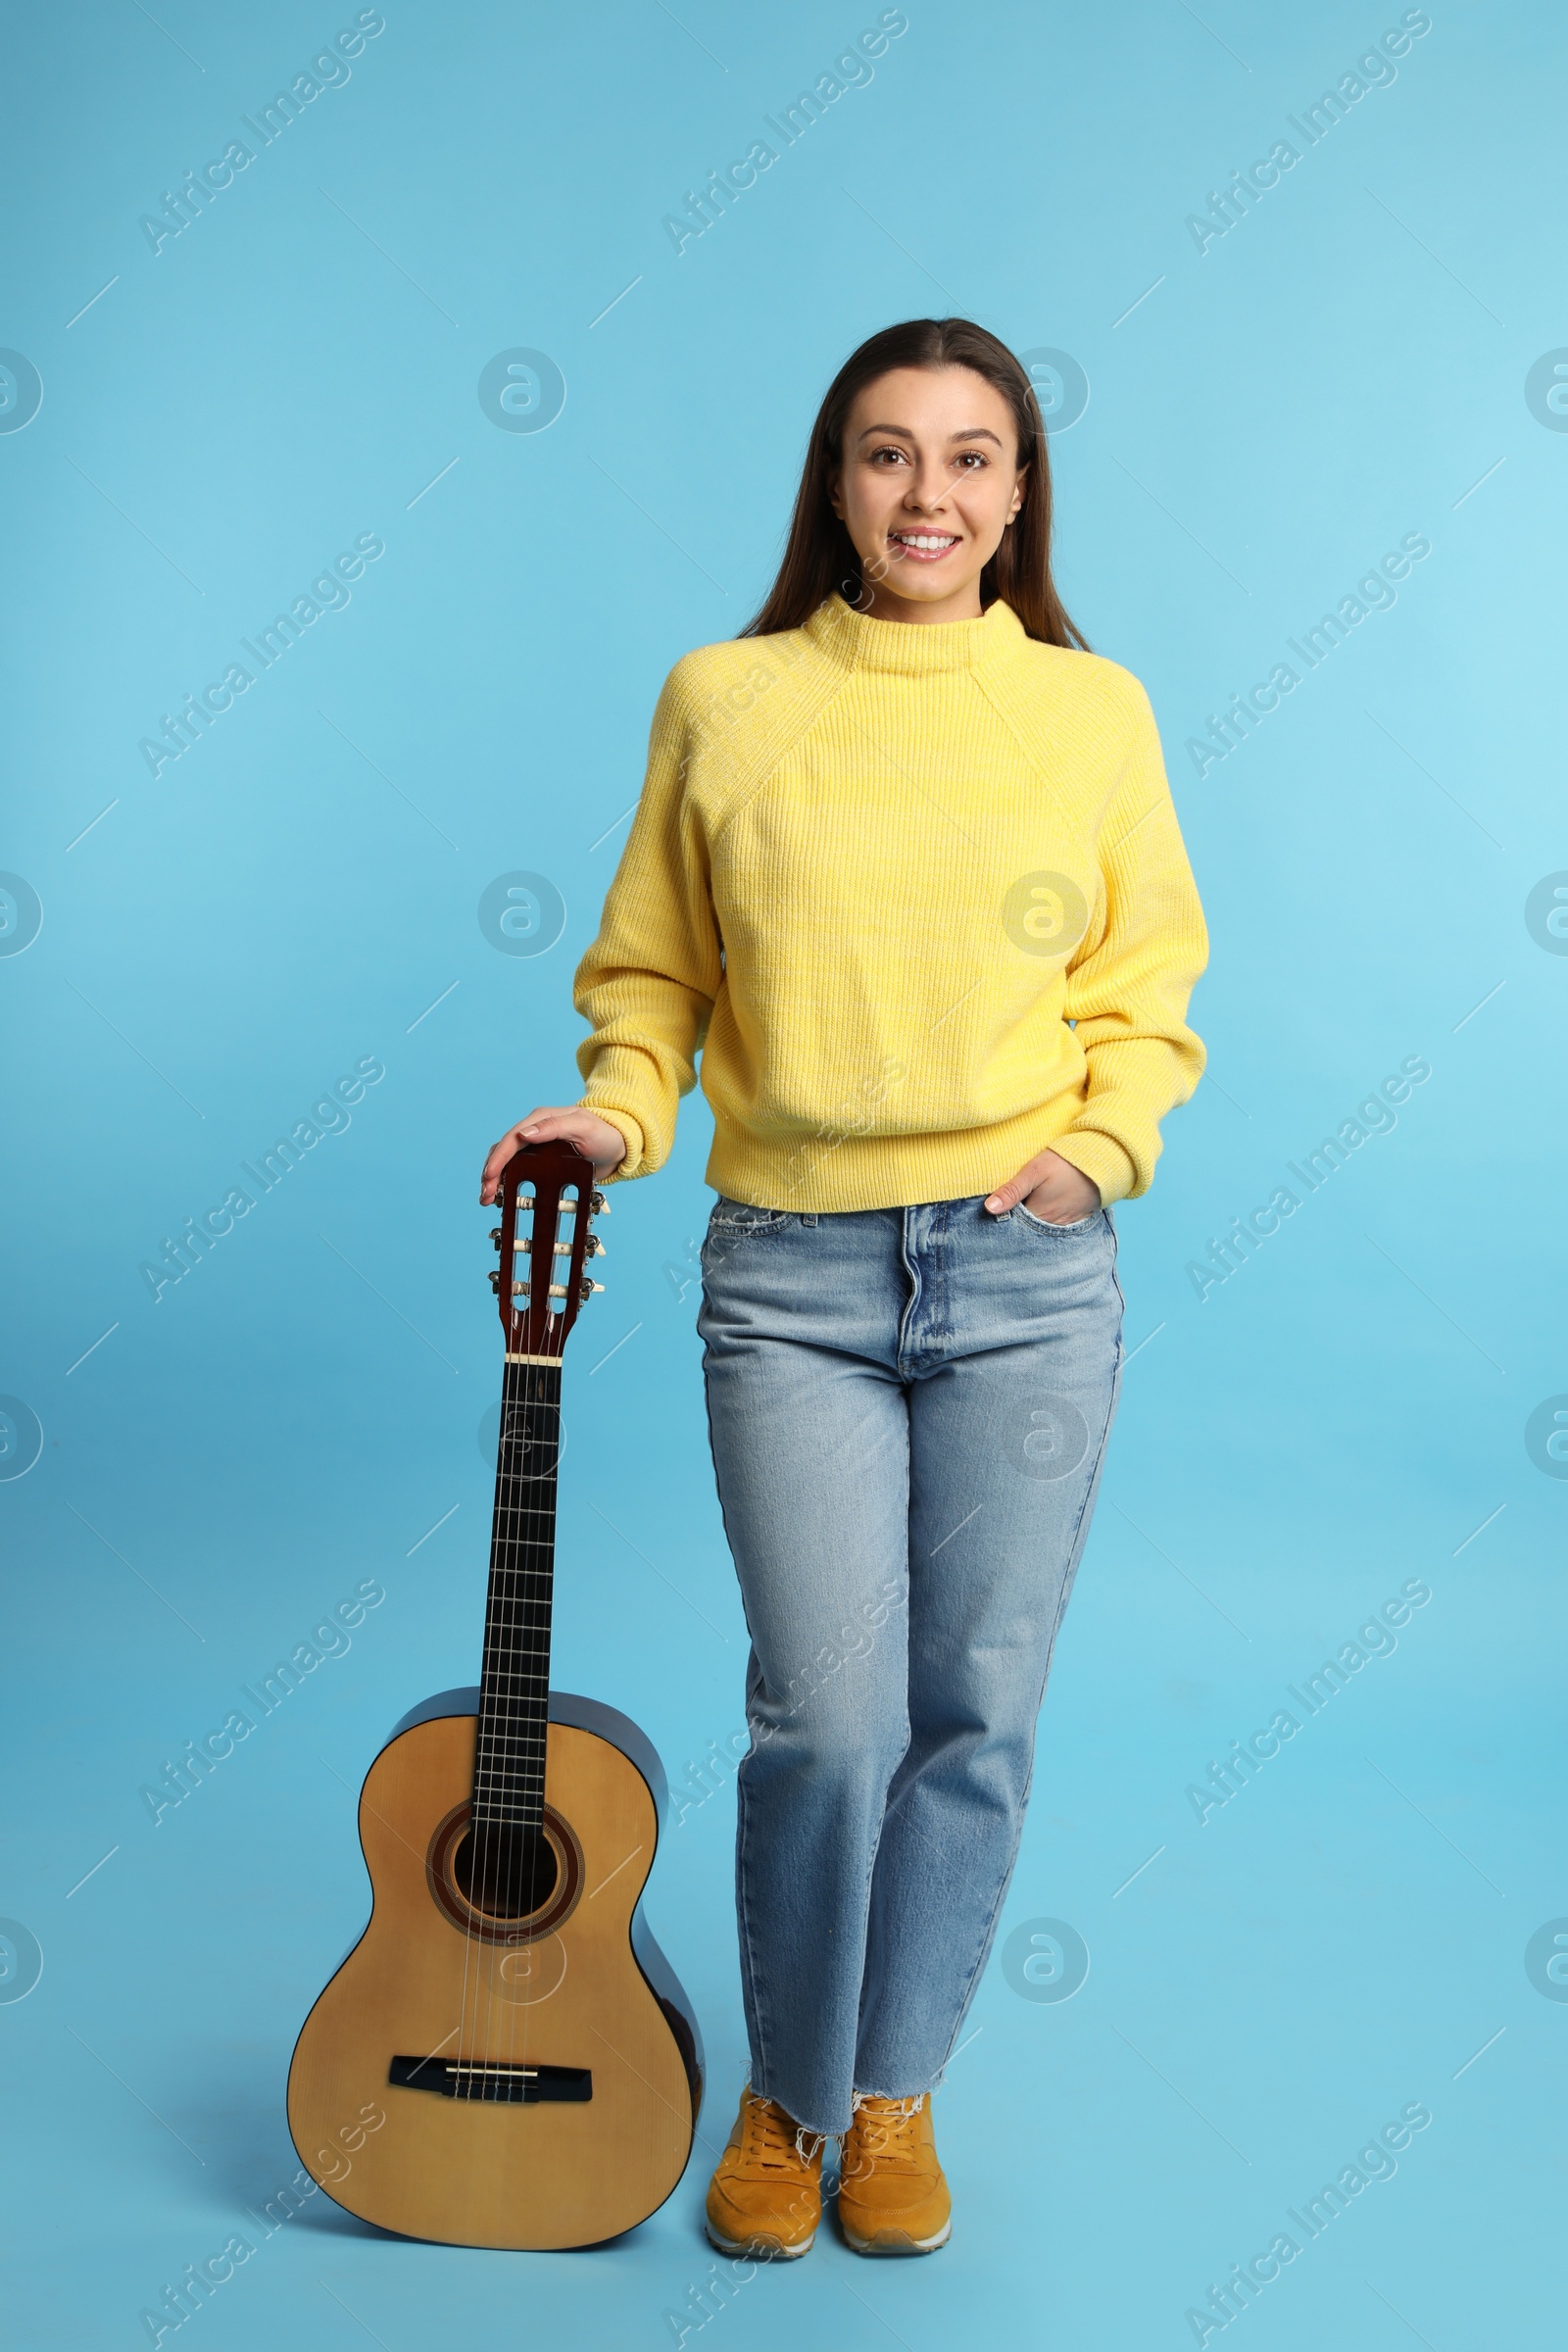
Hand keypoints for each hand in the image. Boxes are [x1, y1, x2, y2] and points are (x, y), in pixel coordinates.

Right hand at [480, 1107, 627, 1204]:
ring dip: (496, 1180)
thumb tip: (524, 1133)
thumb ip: (553, 1128)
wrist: (618, 1146)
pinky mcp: (542, 1161)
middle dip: (492, 1173)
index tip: (490, 1176)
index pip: (512, 1138)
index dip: (498, 1158)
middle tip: (486, 1195)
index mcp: (541, 1120)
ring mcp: (537, 1147)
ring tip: (488, 1198)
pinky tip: (502, 1196)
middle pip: (504, 1151)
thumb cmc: (604, 1133)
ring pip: (508, 1162)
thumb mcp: (582, 1127)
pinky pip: (519, 1171)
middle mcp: (535, 1132)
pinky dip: (508, 1183)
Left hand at [983, 1147, 1099, 1223]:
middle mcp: (1051, 1225)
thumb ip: (1012, 1190)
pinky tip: (1041, 1210)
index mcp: (1038, 1215)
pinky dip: (1045, 1222)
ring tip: (1022, 1209)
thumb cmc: (1066, 1162)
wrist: (1104, 1159)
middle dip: (1014, 1223)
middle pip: (1025, 1230)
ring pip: (1040, 1229)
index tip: (990, 1212)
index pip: (1011, 1226)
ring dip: (1030, 1223)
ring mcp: (1065, 1224)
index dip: (1000, 1219)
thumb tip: (989, 1209)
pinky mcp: (1076, 1219)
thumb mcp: (1035, 1170)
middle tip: (1004, 1210)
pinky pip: (1055, 1227)